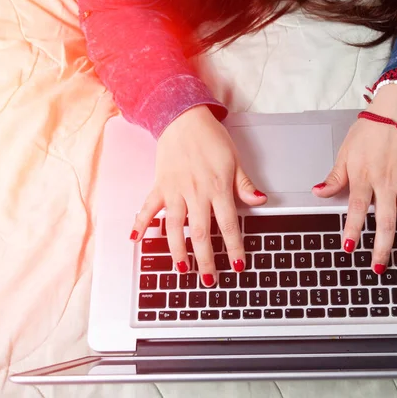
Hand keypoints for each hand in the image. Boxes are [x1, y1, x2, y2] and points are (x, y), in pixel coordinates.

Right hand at [130, 105, 266, 285]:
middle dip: (206, 258)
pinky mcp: (159, 186)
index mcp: (218, 188)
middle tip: (208, 279)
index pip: (229, 224)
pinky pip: (148, 207)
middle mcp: (196, 193)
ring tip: (181, 269)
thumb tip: (260, 200)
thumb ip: (245, 184)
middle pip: (202, 232)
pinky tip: (136, 240)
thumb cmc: (211, 139)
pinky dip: (141, 223)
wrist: (183, 118)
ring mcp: (175, 191)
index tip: (238, 265)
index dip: (235, 247)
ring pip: (176, 226)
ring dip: (178, 250)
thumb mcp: (234, 160)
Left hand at [313, 80, 396, 273]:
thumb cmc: (367, 132)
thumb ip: (334, 178)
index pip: (358, 209)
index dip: (353, 230)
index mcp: (365, 178)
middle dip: (382, 247)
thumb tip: (318, 192)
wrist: (393, 112)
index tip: (349, 248)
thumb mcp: (345, 154)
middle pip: (386, 220)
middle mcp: (387, 183)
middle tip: (378, 267)